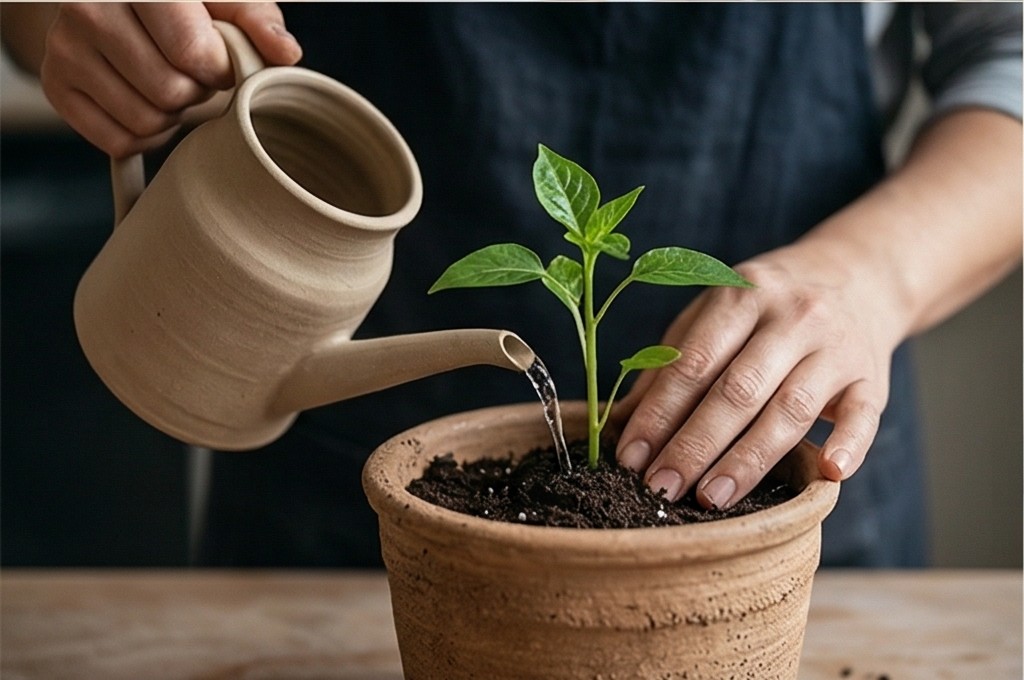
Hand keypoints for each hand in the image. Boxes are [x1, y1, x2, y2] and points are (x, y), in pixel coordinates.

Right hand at [40, 2, 301, 157]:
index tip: (218, 59)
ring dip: (172, 115)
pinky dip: (145, 135)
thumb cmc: (186, 5)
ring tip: (170, 85)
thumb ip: (258, 21)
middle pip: (169, 92)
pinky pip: (118, 141)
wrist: (119, 4)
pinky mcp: (57, 86)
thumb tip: (285, 54)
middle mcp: (88, 8)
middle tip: (192, 74)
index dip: (218, 69)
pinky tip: (148, 103)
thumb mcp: (226, 0)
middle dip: (194, 92)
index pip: (191, 51)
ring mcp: (64, 48)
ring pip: (144, 122)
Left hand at [613, 240, 905, 509]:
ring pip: (790, 409)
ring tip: (711, 497)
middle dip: (695, 445)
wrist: (856, 276)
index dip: (659, 413)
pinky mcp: (873, 377)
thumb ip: (671, 364)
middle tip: (662, 488)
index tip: (631, 458)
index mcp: (741, 296)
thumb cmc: (764, 309)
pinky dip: (848, 444)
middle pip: (738, 390)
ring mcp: (836, 347)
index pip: (693, 363)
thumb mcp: (713, 317)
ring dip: (749, 459)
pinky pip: (863, 414)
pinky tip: (827, 473)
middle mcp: (792, 317)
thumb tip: (621, 423)